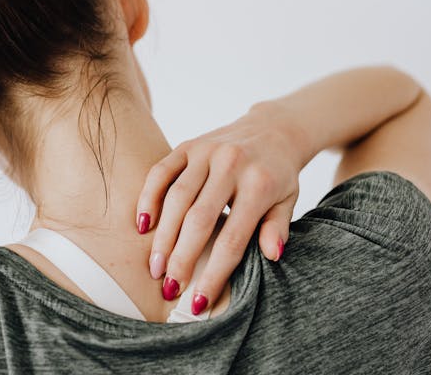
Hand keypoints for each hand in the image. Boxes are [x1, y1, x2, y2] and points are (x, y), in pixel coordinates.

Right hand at [135, 101, 307, 313]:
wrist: (273, 129)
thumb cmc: (279, 175)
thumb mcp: (288, 201)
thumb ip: (277, 228)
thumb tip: (271, 256)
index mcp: (259, 185)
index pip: (232, 238)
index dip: (214, 273)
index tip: (198, 301)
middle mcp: (231, 165)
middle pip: (198, 220)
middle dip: (181, 259)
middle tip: (169, 287)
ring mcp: (207, 152)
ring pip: (176, 199)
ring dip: (162, 236)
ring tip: (155, 266)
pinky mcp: (188, 145)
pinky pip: (161, 172)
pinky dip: (148, 198)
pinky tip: (142, 225)